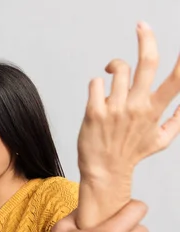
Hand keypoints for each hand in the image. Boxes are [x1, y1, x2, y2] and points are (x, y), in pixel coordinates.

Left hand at [78, 22, 179, 181]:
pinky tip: (98, 96)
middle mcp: (136, 107)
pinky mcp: (94, 111)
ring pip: (118, 69)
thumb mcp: (161, 140)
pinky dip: (97, 84)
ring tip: (112, 79)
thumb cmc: (130, 154)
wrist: (103, 172)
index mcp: (154, 111)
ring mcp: (115, 108)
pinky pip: (96, 82)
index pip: (176, 81)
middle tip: (142, 25)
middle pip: (146, 63)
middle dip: (146, 38)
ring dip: (114, 68)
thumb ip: (177, 119)